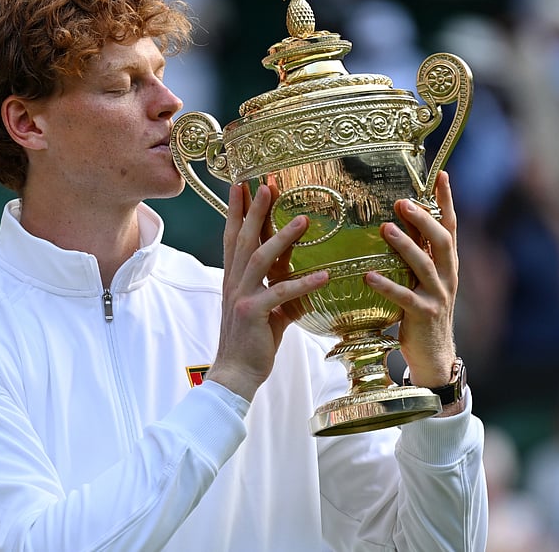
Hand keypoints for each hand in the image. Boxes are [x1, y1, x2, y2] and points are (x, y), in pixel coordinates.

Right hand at [207, 184, 329, 401]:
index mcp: (235, 278)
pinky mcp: (253, 313)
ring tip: (303, 219)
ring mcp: (241, 296)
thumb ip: (282, 292)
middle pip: (244, 238)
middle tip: (267, 185)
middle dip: (254, 210)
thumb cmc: (251, 342)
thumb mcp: (267, 310)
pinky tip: (324, 275)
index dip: (236, 210)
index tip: (242, 185)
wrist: (235, 374)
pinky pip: (281, 293)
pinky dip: (303, 283)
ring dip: (282, 237)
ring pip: (260, 258)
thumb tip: (302, 282)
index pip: (234, 237)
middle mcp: (234, 282)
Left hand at [366, 171, 458, 388]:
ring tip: (385, 228)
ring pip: (425, 265)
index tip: (441, 174)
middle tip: (402, 201)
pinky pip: (404, 298)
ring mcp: (438, 297)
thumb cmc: (421, 313)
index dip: (446, 201)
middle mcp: (448, 277)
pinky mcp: (423, 316)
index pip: (450, 226)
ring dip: (405, 245)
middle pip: (442, 240)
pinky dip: (387, 286)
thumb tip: (394, 223)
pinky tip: (368, 276)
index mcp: (447, 265)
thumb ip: (414, 255)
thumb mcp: (421, 280)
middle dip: (424, 218)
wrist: (434, 357)